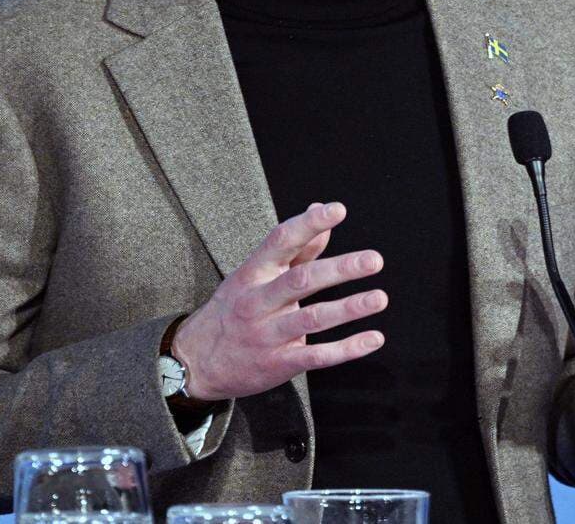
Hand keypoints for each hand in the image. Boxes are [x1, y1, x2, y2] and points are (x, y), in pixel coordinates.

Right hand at [171, 201, 387, 400]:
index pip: (280, 241)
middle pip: (301, 281)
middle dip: (340, 269)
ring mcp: (267, 335)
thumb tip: (322, 213)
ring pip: (312, 319)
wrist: (196, 362)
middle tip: (373, 260)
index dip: (308, 224)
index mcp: (252, 273)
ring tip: (378, 297)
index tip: (338, 210)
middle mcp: (258, 302)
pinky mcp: (278, 364)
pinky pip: (316, 356)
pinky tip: (373, 338)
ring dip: (349, 309)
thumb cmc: (234, 309)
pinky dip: (347, 349)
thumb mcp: (254, 275)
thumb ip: (295, 248)